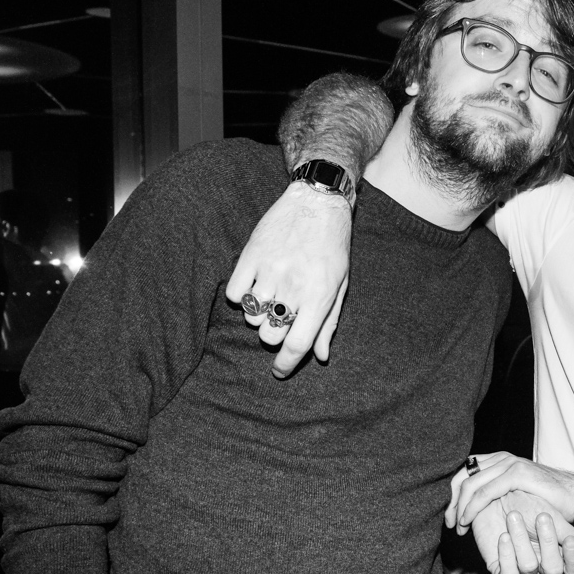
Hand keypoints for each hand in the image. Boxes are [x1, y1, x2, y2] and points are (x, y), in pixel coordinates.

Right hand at [225, 180, 351, 376]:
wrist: (317, 202)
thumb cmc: (332, 247)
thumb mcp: (340, 285)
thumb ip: (329, 322)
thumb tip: (321, 357)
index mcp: (318, 296)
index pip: (297, 344)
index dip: (286, 365)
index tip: (279, 371)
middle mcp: (293, 286)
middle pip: (269, 336)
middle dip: (273, 336)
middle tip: (281, 319)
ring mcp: (269, 271)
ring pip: (250, 317)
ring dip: (258, 316)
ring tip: (270, 298)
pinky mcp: (250, 256)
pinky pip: (233, 294)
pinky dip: (240, 296)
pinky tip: (254, 285)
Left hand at [447, 452, 573, 532]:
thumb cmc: (548, 500)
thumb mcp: (517, 493)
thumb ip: (498, 491)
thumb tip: (475, 503)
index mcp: (500, 459)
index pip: (466, 471)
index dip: (453, 493)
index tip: (450, 515)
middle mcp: (503, 458)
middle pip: (463, 475)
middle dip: (452, 501)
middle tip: (449, 523)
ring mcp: (510, 464)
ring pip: (471, 484)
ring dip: (460, 507)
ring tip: (458, 526)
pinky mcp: (517, 474)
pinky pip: (484, 492)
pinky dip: (472, 508)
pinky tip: (468, 522)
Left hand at [470, 490, 573, 573]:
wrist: (494, 497)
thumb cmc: (525, 505)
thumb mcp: (550, 515)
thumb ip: (570, 534)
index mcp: (559, 555)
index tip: (569, 539)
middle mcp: (542, 567)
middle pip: (553, 570)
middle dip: (547, 543)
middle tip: (541, 516)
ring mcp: (522, 571)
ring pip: (528, 567)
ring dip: (521, 539)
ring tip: (514, 516)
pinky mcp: (501, 571)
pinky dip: (506, 554)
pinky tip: (503, 536)